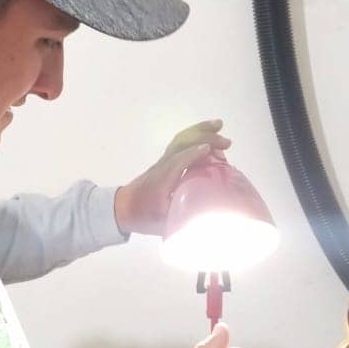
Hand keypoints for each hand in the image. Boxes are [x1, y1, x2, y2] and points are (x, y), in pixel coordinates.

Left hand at [113, 118, 230, 235]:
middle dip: (204, 138)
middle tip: (227, 143)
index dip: (193, 154)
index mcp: (163, 180)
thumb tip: (207, 217)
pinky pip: (181, 143)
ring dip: (201, 131)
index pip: (178, 161)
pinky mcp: (166, 161)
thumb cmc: (143, 216)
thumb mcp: (163, 222)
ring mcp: (164, 161)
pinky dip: (195, 135)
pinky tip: (208, 136)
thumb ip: (183, 218)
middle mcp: (164, 165)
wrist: (121, 208)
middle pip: (182, 144)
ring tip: (219, 125)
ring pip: (181, 140)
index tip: (210, 151)